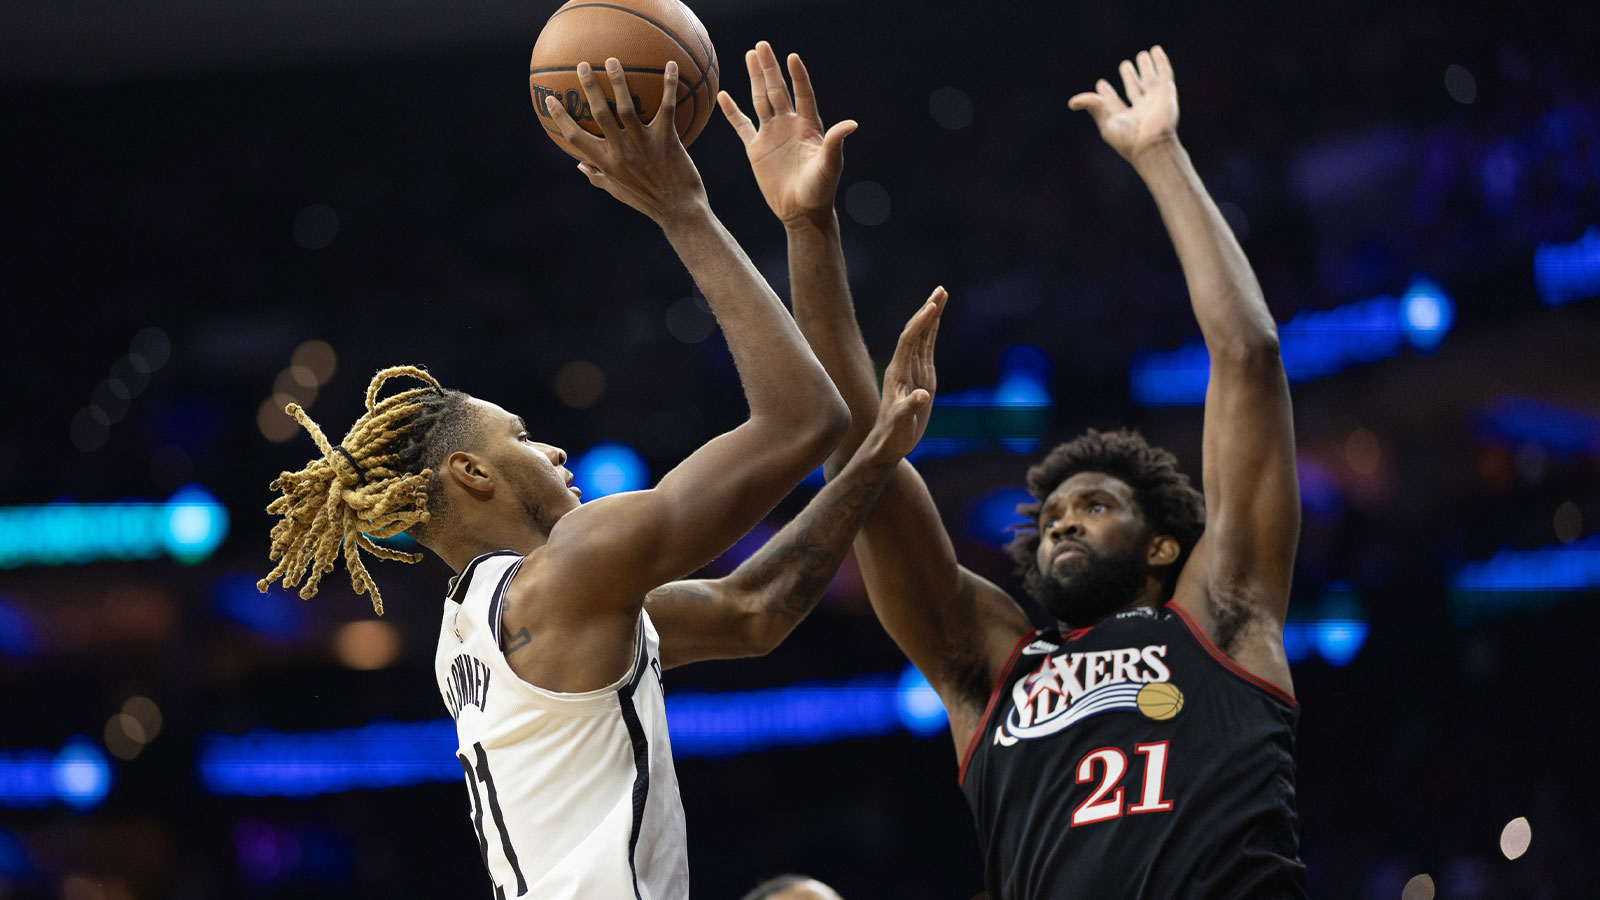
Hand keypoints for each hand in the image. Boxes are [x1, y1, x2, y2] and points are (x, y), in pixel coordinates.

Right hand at [543, 58, 707, 224]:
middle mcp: (622, 152)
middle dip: (590, 88)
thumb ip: (597, 177)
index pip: (576, 138)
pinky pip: (668, 108)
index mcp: (606, 163)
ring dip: (619, 82)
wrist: (680, 211)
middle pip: (600, 114)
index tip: (550, 99)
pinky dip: (669, 85)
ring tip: (612, 61)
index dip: (561, 118)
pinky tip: (671, 65)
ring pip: (627, 108)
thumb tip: (579, 165)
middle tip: (583, 65)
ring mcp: (644, 145)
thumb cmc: (648, 202)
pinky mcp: (667, 141)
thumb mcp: (618, 192)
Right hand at [718, 41, 856, 228]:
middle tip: (761, 46)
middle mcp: (789, 125)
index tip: (792, 57)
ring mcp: (771, 135)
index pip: (803, 94)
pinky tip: (724, 95)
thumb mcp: (829, 165)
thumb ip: (835, 143)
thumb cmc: (820, 190)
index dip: (798, 76)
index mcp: (809, 126)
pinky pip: (741, 125)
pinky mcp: (756, 149)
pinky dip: (732, 111)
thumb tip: (851, 124)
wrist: (801, 212)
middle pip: (778, 90)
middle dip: (769, 68)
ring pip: (760, 100)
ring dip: (755, 79)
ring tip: (750, 55)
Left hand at [868, 287, 945, 460]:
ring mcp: (912, 370)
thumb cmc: (893, 435)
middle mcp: (904, 366)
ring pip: (922, 336)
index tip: (933, 306)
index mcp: (898, 373)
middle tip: (941, 289)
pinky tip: (937, 320)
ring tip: (942, 295)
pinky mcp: (921, 377)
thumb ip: (910, 408)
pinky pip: (926, 349)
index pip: (910, 340)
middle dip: (928, 310)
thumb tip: (922, 395)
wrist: (889, 444)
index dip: (921, 323)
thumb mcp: (901, 423)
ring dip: (931, 316)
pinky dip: (932, 332)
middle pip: (916, 331)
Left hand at [1068, 46, 1179, 163]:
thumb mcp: (1106, 121)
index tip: (1100, 84)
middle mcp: (1139, 109)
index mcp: (1123, 118)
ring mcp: (1154, 100)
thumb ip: (1092, 107)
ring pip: (1150, 80)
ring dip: (1146, 67)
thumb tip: (1072, 102)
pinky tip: (1157, 51)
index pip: (1113, 102)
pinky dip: (1161, 62)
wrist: (1152, 144)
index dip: (1107, 94)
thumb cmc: (1127, 139)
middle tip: (1124, 65)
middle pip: (1134, 89)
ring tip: (1143, 54)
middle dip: (1130, 77)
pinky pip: (1164, 74)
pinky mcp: (1167, 93)